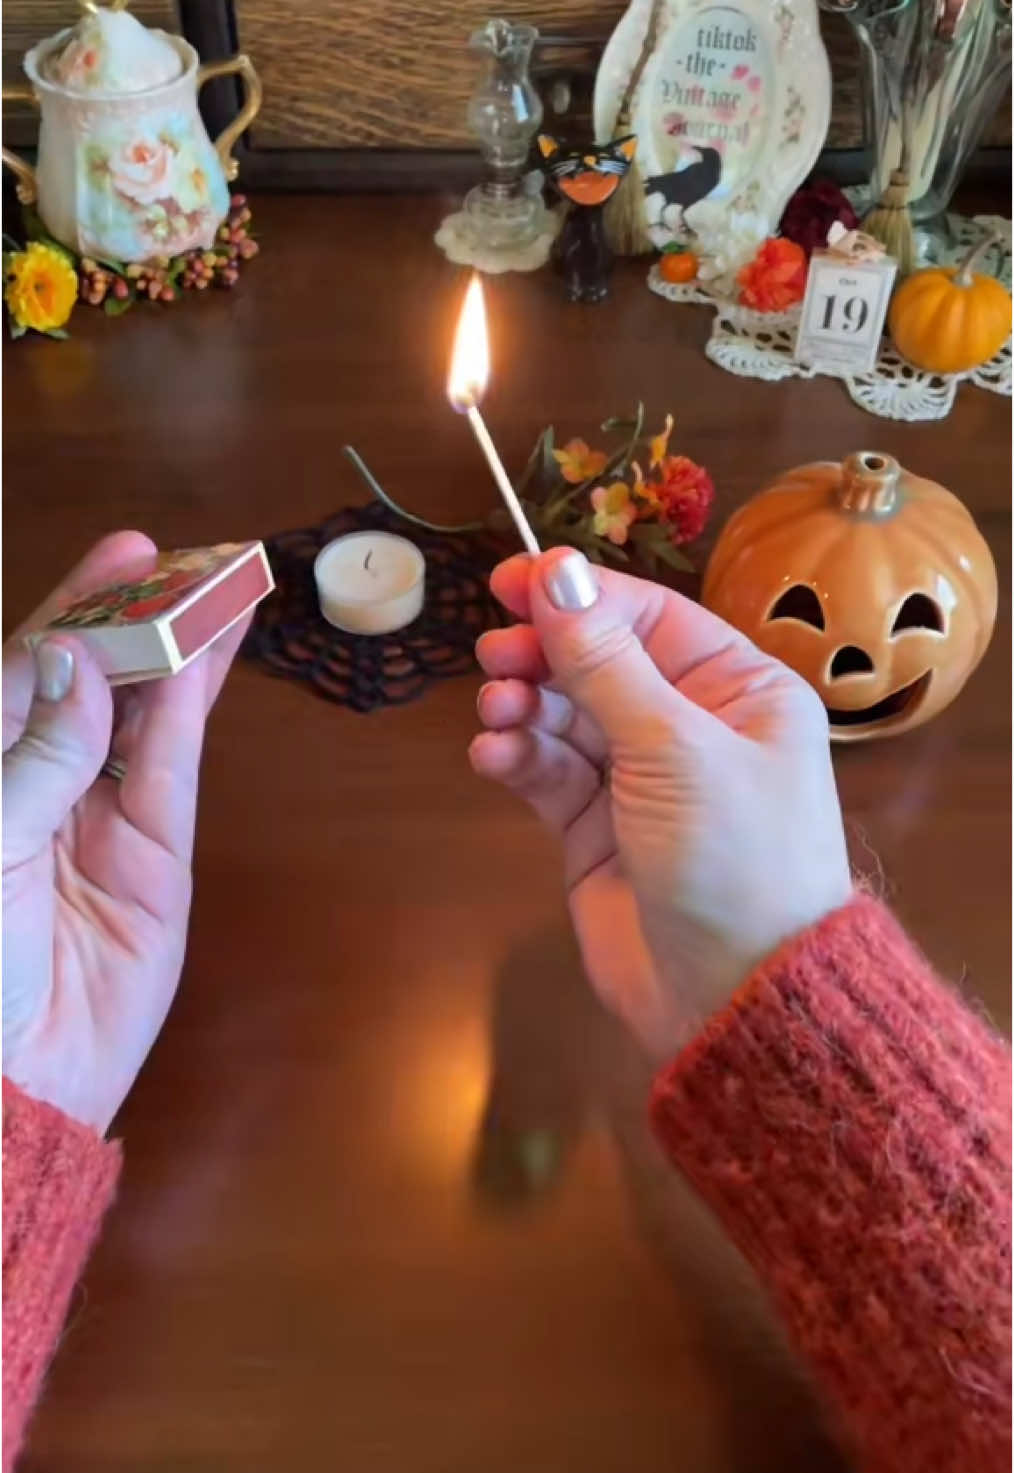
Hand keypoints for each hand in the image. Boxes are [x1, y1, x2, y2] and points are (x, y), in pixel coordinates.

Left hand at [3, 533, 249, 1132]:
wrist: (11, 1079)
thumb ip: (34, 754)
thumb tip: (74, 660)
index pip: (32, 672)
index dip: (77, 608)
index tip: (123, 551)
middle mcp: (40, 786)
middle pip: (95, 684)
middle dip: (137, 619)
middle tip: (184, 559)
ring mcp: (102, 820)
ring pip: (144, 717)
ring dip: (179, 654)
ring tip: (219, 591)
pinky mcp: (156, 860)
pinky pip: (173, 769)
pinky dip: (191, 712)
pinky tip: (209, 659)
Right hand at [470, 549, 851, 1056]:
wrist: (734, 998)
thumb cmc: (732, 857)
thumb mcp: (673, 749)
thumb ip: (606, 662)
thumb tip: (557, 570)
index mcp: (740, 691)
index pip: (652, 617)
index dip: (580, 594)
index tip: (509, 580)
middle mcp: (692, 726)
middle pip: (601, 662)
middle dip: (545, 653)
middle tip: (495, 655)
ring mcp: (641, 781)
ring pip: (567, 717)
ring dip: (526, 707)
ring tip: (497, 713)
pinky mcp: (596, 831)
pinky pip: (550, 774)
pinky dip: (519, 759)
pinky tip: (494, 757)